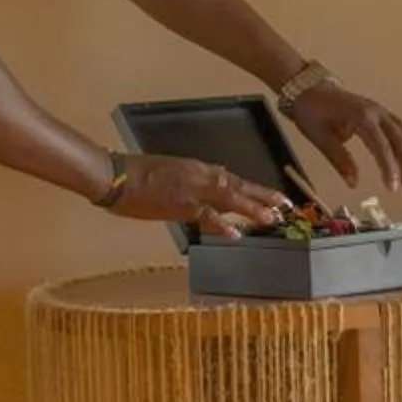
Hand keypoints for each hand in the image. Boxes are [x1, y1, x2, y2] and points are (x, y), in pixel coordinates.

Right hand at [107, 154, 288, 238]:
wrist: (116, 176)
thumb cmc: (135, 173)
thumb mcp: (168, 171)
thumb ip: (189, 182)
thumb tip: (201, 195)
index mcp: (196, 168)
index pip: (231, 178)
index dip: (252, 189)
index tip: (269, 196)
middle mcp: (200, 176)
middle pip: (238, 186)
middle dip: (263, 196)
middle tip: (286, 206)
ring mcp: (192, 191)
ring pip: (230, 199)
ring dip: (252, 209)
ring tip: (273, 218)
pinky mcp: (180, 205)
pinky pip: (206, 216)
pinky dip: (221, 224)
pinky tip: (236, 233)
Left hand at [290, 83, 401, 193]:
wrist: (308, 88)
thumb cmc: (312, 112)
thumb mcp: (321, 139)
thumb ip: (340, 161)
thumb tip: (354, 184)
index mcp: (361, 117)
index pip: (382, 146)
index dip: (389, 168)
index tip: (392, 187)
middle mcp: (376, 111)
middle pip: (400, 139)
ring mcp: (380, 110)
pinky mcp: (380, 112)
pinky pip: (400, 128)